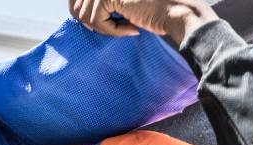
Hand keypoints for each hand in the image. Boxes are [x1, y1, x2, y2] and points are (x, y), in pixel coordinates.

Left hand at [70, 0, 217, 44]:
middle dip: (93, 23)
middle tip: (116, 27)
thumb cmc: (153, 12)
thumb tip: (76, 11)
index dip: (79, 11)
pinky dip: (112, 31)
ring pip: (85, 17)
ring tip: (126, 26)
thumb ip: (101, 5)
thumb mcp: (120, 6)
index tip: (95, 23)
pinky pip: (96, 22)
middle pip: (76, 7)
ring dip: (105, 28)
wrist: (176, 12)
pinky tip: (131, 28)